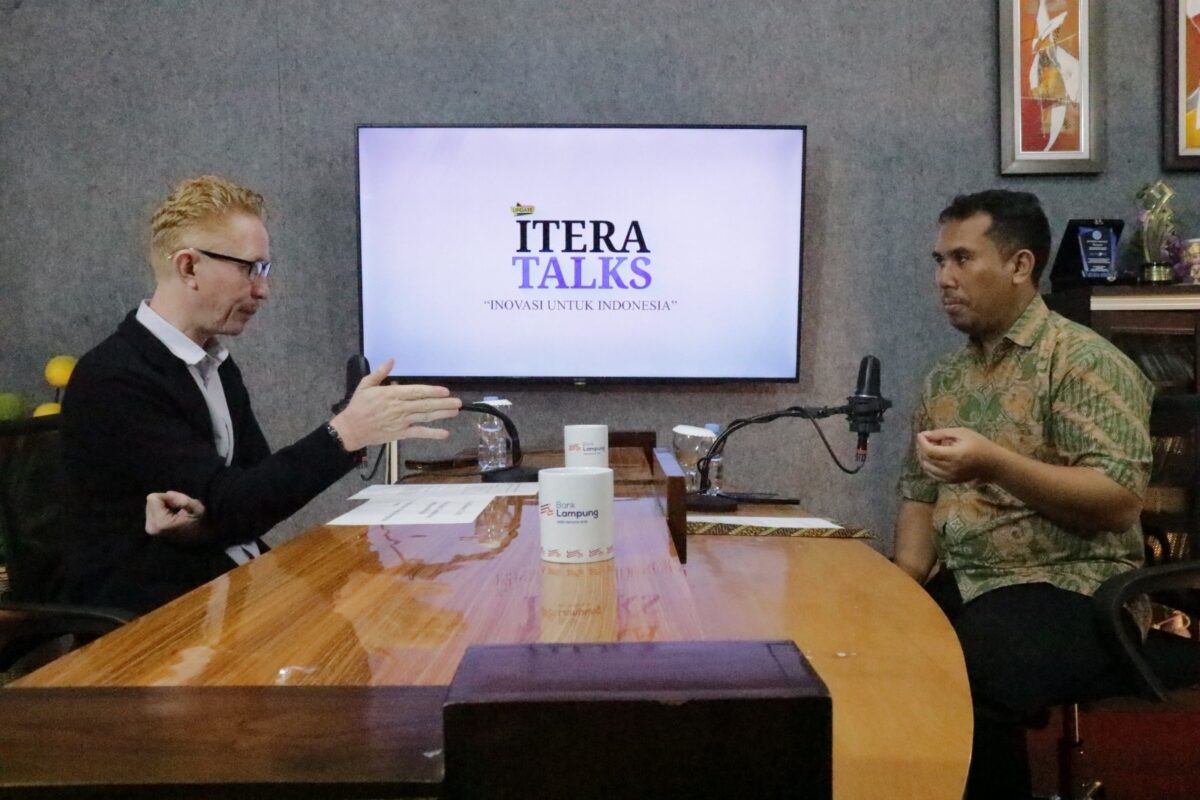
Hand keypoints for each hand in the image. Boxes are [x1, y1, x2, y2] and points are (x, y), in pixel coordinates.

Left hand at [145, 490, 206, 540]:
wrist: (200, 543)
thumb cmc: (200, 524)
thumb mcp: (198, 509)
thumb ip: (183, 500)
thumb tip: (168, 493)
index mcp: (161, 522)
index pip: (153, 498)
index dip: (167, 498)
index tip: (179, 505)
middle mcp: (151, 527)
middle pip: (150, 502)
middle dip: (164, 502)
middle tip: (178, 510)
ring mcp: (150, 530)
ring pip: (150, 507)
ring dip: (163, 507)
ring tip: (176, 515)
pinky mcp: (151, 531)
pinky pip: (152, 513)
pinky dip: (161, 512)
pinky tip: (172, 519)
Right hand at [329, 357, 460, 450]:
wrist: (351, 429)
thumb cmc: (358, 406)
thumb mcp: (366, 385)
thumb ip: (380, 372)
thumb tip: (391, 360)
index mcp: (392, 395)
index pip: (416, 392)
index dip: (432, 391)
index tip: (445, 391)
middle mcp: (399, 408)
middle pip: (425, 405)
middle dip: (443, 403)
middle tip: (458, 402)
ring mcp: (401, 422)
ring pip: (425, 417)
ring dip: (442, 414)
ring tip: (455, 411)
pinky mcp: (400, 433)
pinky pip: (419, 433)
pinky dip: (432, 434)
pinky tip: (444, 433)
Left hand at [915, 427, 998, 483]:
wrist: (993, 464)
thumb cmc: (979, 444)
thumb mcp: (962, 433)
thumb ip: (942, 433)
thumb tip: (925, 435)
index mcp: (954, 456)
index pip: (930, 451)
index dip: (922, 442)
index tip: (920, 434)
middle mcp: (950, 469)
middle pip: (927, 460)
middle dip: (921, 448)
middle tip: (925, 439)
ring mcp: (950, 477)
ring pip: (928, 469)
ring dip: (924, 457)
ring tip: (929, 447)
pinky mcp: (951, 482)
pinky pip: (933, 475)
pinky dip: (929, 466)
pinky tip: (933, 458)